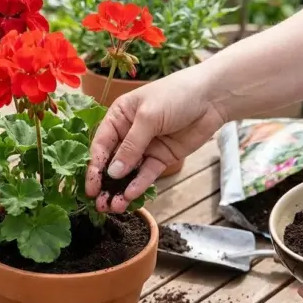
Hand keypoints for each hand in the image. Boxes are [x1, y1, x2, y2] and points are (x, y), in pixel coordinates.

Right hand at [85, 66, 226, 212]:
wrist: (212, 98)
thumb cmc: (176, 95)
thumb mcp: (149, 117)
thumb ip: (131, 146)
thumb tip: (113, 172)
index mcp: (119, 117)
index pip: (100, 144)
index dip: (94, 166)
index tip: (89, 187)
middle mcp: (128, 133)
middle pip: (112, 162)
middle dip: (105, 183)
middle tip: (99, 204)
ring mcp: (145, 147)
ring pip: (128, 172)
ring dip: (120, 189)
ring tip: (114, 207)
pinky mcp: (161, 158)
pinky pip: (147, 174)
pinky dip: (139, 185)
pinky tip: (130, 196)